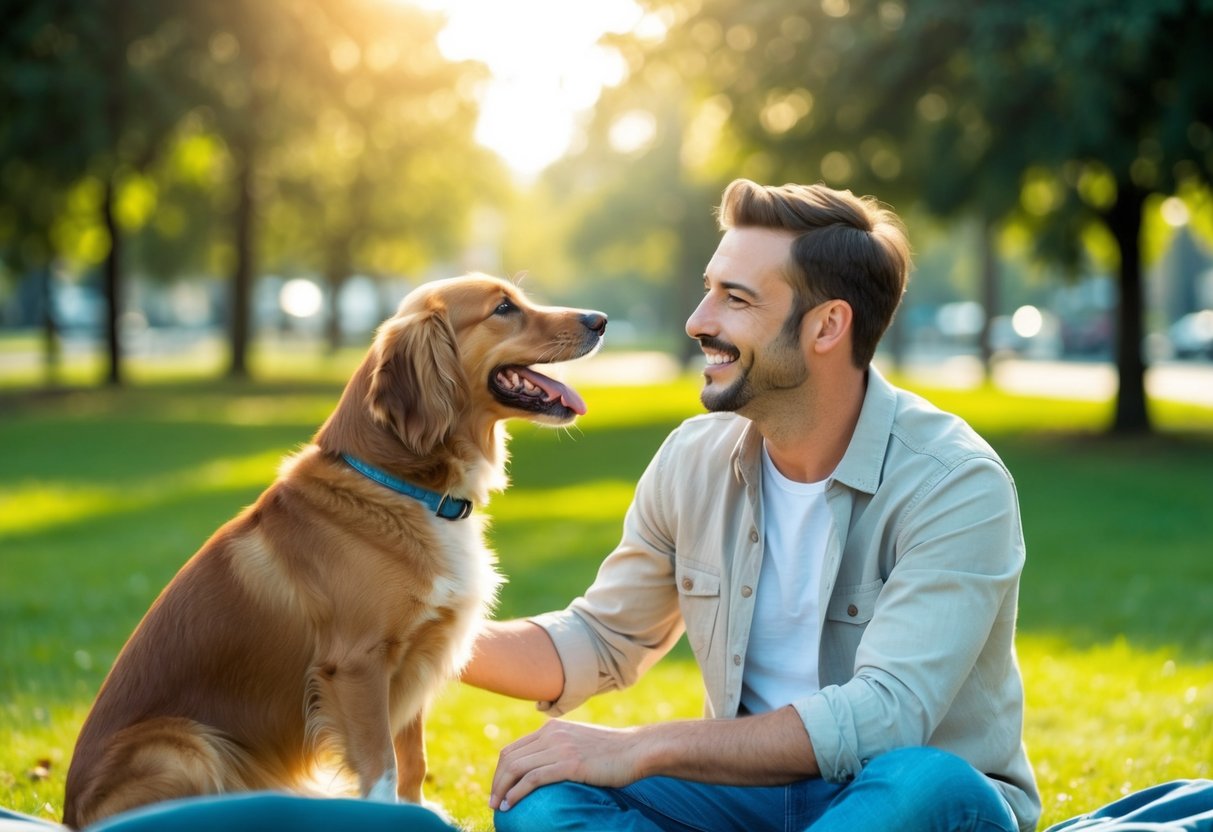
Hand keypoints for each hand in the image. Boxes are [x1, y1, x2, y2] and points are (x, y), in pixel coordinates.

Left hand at [490, 719, 644, 811]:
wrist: (637, 749)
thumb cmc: (613, 752)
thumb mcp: (580, 742)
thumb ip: (561, 748)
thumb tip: (547, 768)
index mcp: (552, 728)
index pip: (514, 748)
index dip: (500, 771)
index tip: (499, 789)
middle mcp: (552, 734)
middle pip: (509, 758)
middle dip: (497, 781)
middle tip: (494, 801)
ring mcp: (560, 747)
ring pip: (517, 768)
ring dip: (502, 790)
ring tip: (498, 807)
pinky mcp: (569, 763)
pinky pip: (532, 778)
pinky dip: (516, 793)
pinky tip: (511, 805)